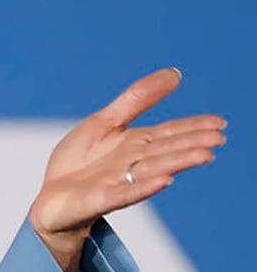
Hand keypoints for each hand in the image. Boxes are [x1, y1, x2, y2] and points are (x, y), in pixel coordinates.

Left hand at [29, 67, 226, 271]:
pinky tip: (165, 181)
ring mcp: (119, 182)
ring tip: (203, 155)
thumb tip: (174, 73)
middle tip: (218, 139)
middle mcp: (133, 163)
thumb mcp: (105, 121)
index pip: (169, 133)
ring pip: (152, 169)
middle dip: (191, 144)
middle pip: (166, 151)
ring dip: (177, 163)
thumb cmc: (78, 161)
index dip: (193, 127)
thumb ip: (137, 100)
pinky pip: (125, 192)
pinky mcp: (101, 198)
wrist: (51, 198)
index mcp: (135, 144)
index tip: (220, 123)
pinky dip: (144, 187)